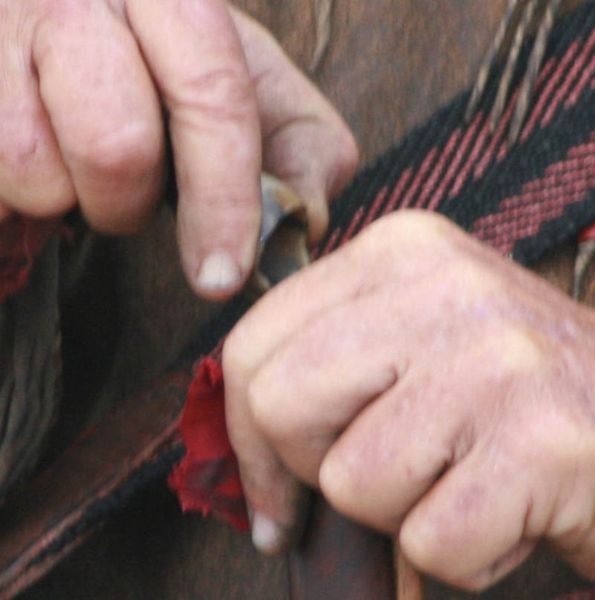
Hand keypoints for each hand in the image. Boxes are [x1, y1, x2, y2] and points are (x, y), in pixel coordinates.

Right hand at [0, 0, 356, 298]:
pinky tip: (33, 154)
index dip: (222, 199)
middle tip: (127, 194)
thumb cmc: (166, 77)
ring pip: (37, 168)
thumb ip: (300, 151)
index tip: (220, 276)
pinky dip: (15, 195)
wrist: (64, 30)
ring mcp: (2, 25)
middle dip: (130, 204)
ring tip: (73, 162)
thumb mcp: (251, 98)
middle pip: (118, 144)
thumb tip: (303, 221)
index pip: (211, 95)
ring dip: (68, 196)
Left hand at [223, 210, 594, 590]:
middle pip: (280, 404)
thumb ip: (325, 364)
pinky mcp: (539, 442)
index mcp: (395, 252)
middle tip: (373, 475)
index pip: (252, 344)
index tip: (273, 481)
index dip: (246, 431)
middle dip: (310, 467)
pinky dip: (459, 553)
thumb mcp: (408, 336)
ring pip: (350, 482)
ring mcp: (493, 360)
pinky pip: (430, 542)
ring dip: (397, 511)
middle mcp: (442, 288)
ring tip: (457, 478)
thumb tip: (248, 447)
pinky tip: (503, 509)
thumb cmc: (502, 386)